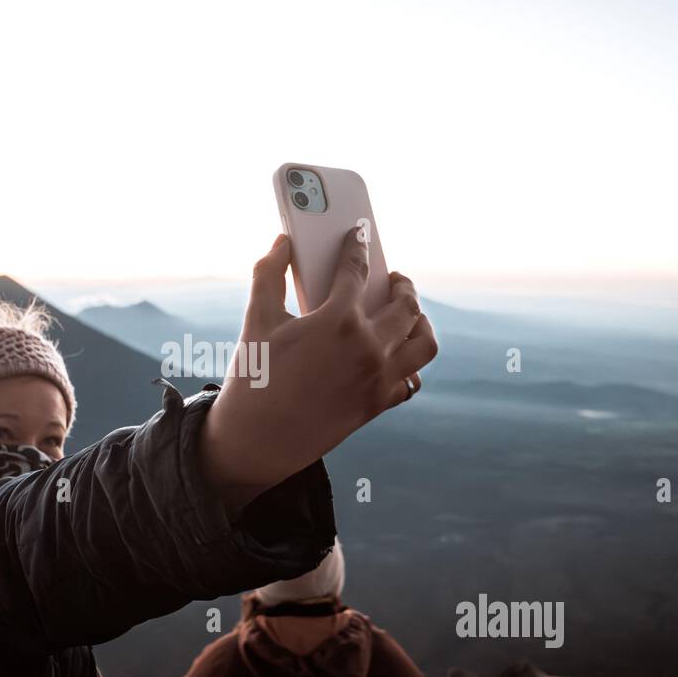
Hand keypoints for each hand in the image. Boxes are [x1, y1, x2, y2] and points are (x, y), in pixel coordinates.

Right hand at [200, 228, 437, 509]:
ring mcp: (378, 379)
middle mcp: (368, 348)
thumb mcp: (257, 321)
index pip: (357, 270)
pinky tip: (395, 355)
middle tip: (393, 277)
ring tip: (406, 314)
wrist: (257, 441)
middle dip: (402, 284)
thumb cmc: (254, 378)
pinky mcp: (377, 404)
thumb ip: (269, 275)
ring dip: (420, 322)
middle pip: (406, 305)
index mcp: (337, 321)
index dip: (357, 246)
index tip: (359, 235)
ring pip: (423, 341)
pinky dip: (409, 365)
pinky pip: (412, 380)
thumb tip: (282, 242)